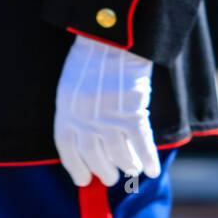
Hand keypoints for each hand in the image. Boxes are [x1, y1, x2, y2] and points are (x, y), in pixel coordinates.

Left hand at [53, 34, 160, 186]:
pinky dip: (148, 160)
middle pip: (94, 157)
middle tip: (111, 176)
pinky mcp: (133, 113)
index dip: (75, 167)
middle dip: (104, 170)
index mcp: (65, 108)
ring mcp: (108, 117)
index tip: (83, 180)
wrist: (113, 38)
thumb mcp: (72, 84)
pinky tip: (152, 170)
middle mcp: (84, 117)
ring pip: (119, 155)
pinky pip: (142, 146)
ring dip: (126, 165)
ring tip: (130, 167)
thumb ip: (75, 110)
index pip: (67, 149)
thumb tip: (84, 140)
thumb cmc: (92, 57)